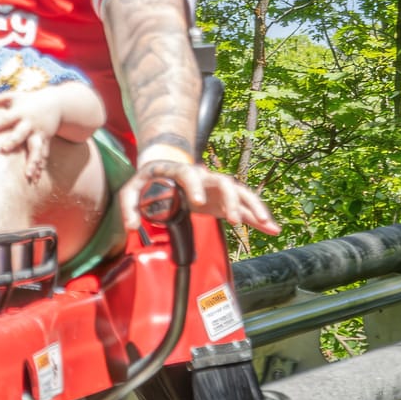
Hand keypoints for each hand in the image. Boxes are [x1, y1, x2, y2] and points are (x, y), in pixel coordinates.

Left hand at [0, 90, 65, 181]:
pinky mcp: (46, 141)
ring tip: (28, 175)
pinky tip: (36, 179)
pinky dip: (40, 167)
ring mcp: (39, 133)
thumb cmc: (28, 100)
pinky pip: (44, 155)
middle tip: (4, 149)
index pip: (3, 120)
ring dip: (33, 161)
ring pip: (36, 149)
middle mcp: (29, 124)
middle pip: (20, 133)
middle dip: (13, 141)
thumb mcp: (11, 96)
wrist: (56, 103)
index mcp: (19, 113)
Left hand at [116, 157, 280, 236]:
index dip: (195, 186)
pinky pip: (243, 207)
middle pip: (225, 183)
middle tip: (235, 220)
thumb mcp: (132, 190)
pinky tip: (271, 229)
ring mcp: (215, 188)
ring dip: (254, 208)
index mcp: (181, 172)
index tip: (199, 201)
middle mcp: (203, 177)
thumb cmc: (148, 181)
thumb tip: (133, 226)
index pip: (191, 175)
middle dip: (233, 200)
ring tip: (267, 225)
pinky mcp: (222, 200)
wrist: (163, 170)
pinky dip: (257, 217)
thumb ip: (129, 206)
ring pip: (240, 194)